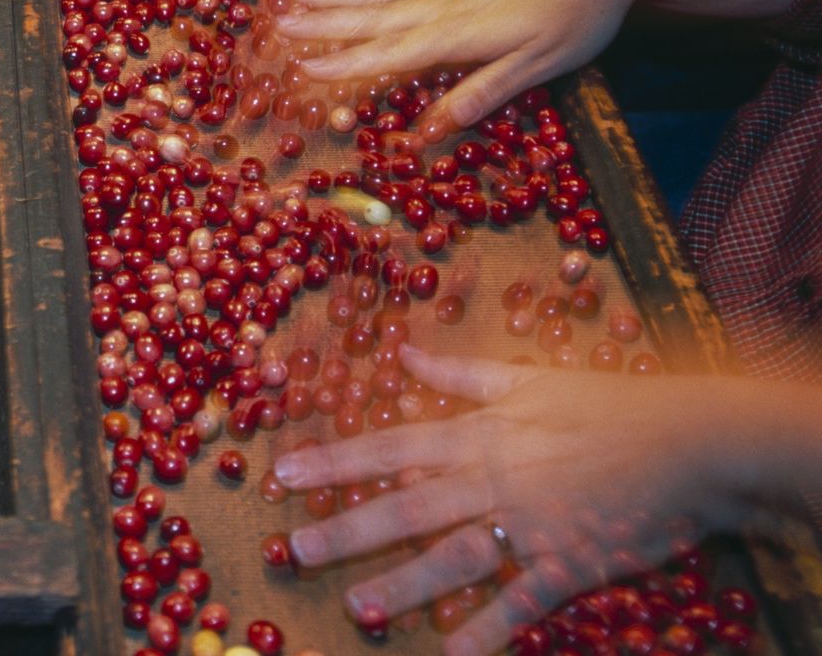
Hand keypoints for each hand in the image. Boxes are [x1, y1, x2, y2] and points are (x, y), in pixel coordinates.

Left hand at [271, 347, 787, 655]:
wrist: (695, 443)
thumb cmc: (613, 404)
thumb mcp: (532, 377)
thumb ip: (464, 372)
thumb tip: (407, 352)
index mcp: (481, 432)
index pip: (392, 447)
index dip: (335, 461)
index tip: (283, 473)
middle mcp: (495, 478)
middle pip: (409, 506)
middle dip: (348, 530)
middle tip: (296, 549)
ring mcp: (531, 523)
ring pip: (454, 556)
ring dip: (404, 583)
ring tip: (359, 606)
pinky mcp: (569, 561)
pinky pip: (522, 599)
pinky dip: (489, 626)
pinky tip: (453, 652)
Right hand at [273, 0, 645, 128]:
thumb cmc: (579, 15)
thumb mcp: (540, 65)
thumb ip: (483, 93)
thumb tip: (430, 129)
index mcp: (458, 34)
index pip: (389, 53)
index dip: (345, 65)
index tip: (302, 70)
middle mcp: (444, 5)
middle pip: (373, 17)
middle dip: (323, 24)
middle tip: (278, 25)